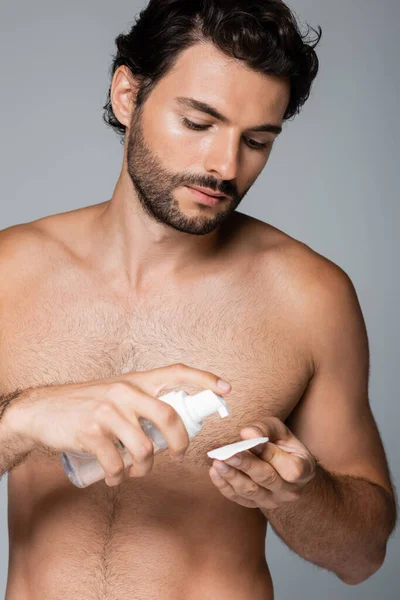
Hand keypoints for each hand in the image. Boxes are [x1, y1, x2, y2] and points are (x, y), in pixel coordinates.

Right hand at [5, 364, 230, 484]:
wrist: (41, 410)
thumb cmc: (85, 405)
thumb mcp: (115, 393)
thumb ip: (141, 402)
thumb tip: (172, 426)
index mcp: (135, 380)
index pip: (176, 372)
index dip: (204, 379)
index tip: (226, 389)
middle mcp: (124, 391)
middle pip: (169, 416)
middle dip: (181, 441)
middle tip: (178, 455)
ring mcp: (108, 411)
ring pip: (144, 448)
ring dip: (144, 468)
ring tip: (135, 471)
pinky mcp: (91, 432)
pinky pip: (117, 463)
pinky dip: (118, 477)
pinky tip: (114, 477)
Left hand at [209, 417, 315, 508]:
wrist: (280, 462)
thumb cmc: (281, 443)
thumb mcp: (278, 429)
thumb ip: (264, 429)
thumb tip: (247, 434)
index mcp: (304, 469)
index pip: (290, 468)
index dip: (271, 455)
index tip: (251, 441)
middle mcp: (291, 490)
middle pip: (267, 479)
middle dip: (245, 465)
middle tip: (226, 454)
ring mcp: (273, 500)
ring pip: (251, 492)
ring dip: (232, 476)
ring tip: (217, 462)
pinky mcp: (256, 505)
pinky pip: (239, 499)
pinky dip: (225, 486)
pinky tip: (215, 472)